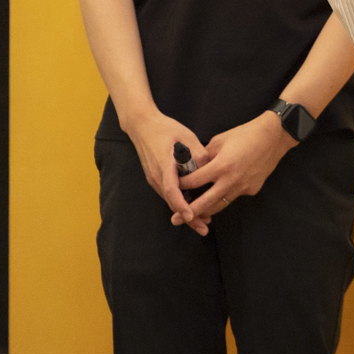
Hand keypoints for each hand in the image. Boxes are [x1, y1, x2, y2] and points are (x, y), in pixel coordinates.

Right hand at [119, 107, 205, 230]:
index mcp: (164, 165)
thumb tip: (211, 167)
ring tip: (201, 222)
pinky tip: (190, 207)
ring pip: (170, 199)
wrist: (141, 125)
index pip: (172, 190)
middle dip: (188, 216)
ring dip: (184, 211)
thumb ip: (198, 153)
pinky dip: (178, 202)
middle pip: (172, 201)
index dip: (181, 205)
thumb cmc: (165, 128)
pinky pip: (167, 193)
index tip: (192, 215)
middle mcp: (156, 176)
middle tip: (204, 228)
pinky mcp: (155, 177)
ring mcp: (154, 178)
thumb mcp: (186, 136)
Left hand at [174, 113, 295, 230]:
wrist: (273, 137)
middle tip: (176, 220)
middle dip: (189, 213)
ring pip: (220, 205)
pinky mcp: (252, 190)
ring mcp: (243, 188)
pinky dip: (225, 197)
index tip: (173, 188)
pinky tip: (220, 195)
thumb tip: (194, 166)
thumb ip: (205, 156)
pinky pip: (234, 196)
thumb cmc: (245, 134)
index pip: (195, 182)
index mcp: (221, 166)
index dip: (182, 186)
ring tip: (194, 216)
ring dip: (207, 211)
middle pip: (205, 203)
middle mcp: (231, 181)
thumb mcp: (220, 140)